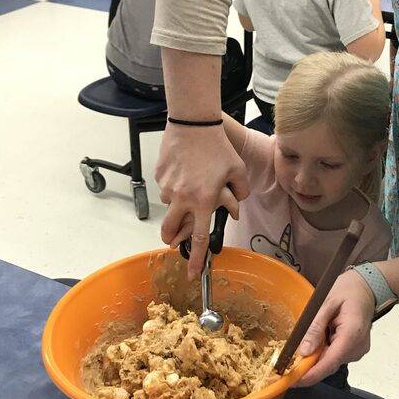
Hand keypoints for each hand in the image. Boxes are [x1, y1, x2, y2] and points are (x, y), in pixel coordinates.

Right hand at [155, 124, 249, 278]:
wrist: (193, 123)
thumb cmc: (218, 147)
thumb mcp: (237, 171)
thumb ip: (239, 194)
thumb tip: (232, 209)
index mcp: (204, 200)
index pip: (198, 237)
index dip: (195, 259)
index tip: (191, 274)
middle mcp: (182, 198)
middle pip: (170, 230)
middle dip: (171, 238)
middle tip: (175, 239)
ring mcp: (168, 187)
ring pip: (170, 206)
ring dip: (178, 204)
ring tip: (191, 183)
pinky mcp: (159, 175)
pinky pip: (166, 188)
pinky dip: (175, 185)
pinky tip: (185, 170)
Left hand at [295, 270, 375, 386]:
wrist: (366, 287)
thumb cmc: (348, 290)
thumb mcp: (325, 304)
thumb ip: (314, 328)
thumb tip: (303, 351)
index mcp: (352, 334)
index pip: (330, 362)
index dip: (311, 375)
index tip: (294, 381)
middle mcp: (358, 347)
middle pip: (329, 364)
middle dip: (309, 366)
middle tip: (288, 364)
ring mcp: (358, 350)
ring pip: (331, 361)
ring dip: (316, 357)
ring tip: (305, 343)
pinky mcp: (355, 350)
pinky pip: (335, 356)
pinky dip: (323, 352)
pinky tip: (317, 341)